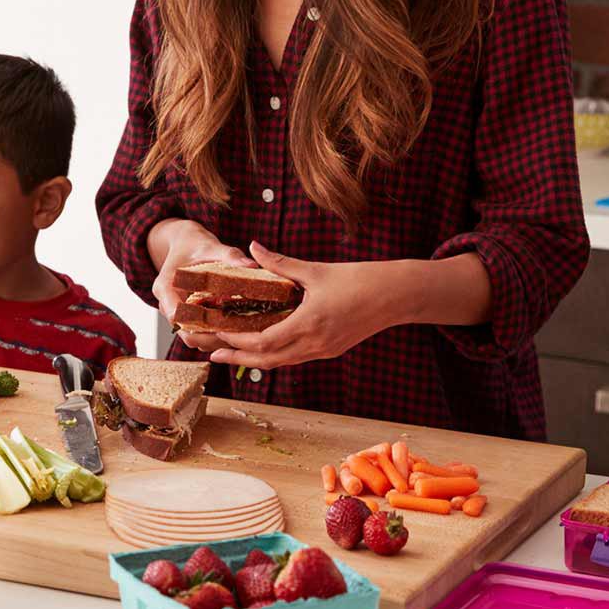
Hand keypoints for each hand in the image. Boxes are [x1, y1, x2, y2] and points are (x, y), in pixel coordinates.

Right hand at [151, 223, 251, 355]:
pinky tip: (239, 331)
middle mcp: (168, 305)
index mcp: (165, 286)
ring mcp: (178, 315)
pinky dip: (217, 337)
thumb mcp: (211, 247)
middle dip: (212, 337)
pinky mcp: (189, 319)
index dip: (199, 322)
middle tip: (241, 335)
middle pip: (186, 333)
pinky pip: (201, 336)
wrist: (186, 245)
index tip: (225, 322)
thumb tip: (252, 265)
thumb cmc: (196, 245)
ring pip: (194, 339)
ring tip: (243, 335)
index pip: (176, 314)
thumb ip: (230, 256)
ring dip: (216, 340)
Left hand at [201, 243, 390, 370]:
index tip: (218, 332)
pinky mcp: (332, 350)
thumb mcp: (315, 270)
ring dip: (256, 359)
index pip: (264, 341)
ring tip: (232, 352)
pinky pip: (297, 357)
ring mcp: (324, 350)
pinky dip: (277, 354)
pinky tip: (265, 346)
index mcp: (309, 324)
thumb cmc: (359, 279)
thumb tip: (252, 246)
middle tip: (213, 354)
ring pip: (283, 362)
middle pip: (268, 360)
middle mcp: (315, 344)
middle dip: (238, 357)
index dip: (237, 339)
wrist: (395, 296)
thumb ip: (280, 263)